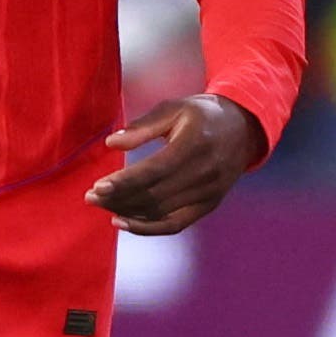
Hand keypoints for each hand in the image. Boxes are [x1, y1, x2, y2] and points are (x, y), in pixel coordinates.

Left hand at [89, 93, 260, 235]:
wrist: (244, 127)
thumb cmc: (202, 114)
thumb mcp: (174, 108)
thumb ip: (142, 126)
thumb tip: (111, 144)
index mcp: (195, 145)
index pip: (153, 172)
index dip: (123, 183)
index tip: (96, 187)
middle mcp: (205, 174)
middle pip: (154, 196)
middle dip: (119, 199)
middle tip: (91, 197)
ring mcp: (209, 193)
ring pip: (161, 212)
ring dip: (128, 213)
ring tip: (103, 206)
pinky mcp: (209, 205)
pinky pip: (175, 224)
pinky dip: (148, 228)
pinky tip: (123, 222)